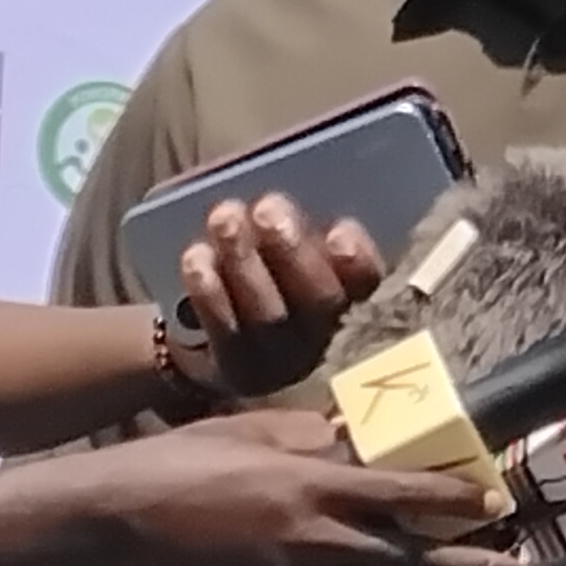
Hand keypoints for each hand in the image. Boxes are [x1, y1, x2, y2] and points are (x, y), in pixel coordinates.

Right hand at [88, 411, 531, 565]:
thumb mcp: (260, 430)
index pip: (407, 491)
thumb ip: (319, 435)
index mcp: (318, 482)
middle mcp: (320, 535)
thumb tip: (367, 431)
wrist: (125, 515)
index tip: (500, 503)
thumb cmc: (189, 458)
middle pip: (413, 557)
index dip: (459, 500)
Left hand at [173, 193, 385, 398]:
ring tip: (225, 217)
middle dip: (292, 250)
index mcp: (347, 298)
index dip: (358, 259)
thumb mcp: (288, 253)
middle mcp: (321, 334)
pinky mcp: (238, 367)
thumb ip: (296, 229)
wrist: (222, 343)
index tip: (338, 231)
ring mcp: (280, 359)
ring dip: (245, 260)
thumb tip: (279, 197)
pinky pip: (225, 330)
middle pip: (318, 299)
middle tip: (267, 208)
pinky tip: (198, 257)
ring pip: (269, 313)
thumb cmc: (264, 276)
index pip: (368, 280)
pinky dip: (211, 292)